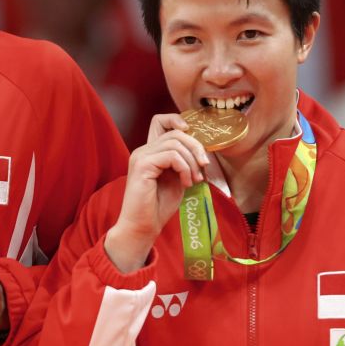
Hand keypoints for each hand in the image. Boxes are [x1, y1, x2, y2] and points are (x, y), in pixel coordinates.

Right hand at [104, 113, 209, 271]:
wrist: (143, 226)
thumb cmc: (158, 206)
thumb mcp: (177, 179)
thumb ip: (184, 162)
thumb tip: (201, 152)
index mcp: (150, 151)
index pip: (160, 120)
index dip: (177, 120)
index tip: (191, 134)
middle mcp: (143, 150)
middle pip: (176, 132)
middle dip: (196, 147)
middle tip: (203, 167)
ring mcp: (141, 156)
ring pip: (176, 142)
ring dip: (192, 161)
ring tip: (194, 180)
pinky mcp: (142, 165)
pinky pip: (172, 156)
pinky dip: (185, 168)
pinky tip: (185, 183)